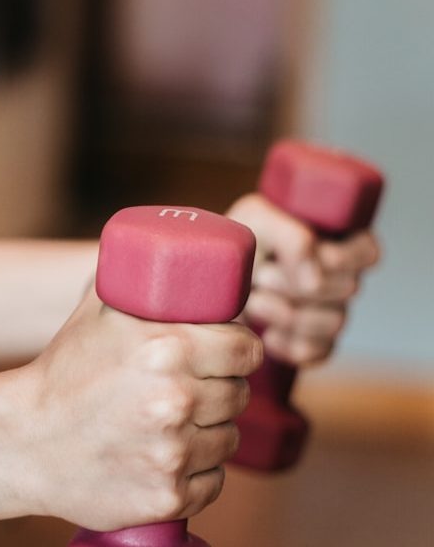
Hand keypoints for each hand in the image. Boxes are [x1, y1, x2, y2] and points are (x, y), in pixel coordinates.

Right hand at [15, 289, 260, 530]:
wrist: (21, 440)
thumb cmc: (62, 371)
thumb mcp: (98, 313)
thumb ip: (142, 285)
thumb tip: (181, 262)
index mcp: (167, 349)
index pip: (247, 350)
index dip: (239, 351)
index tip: (227, 355)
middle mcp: (176, 401)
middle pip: (239, 394)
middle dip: (220, 389)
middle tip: (190, 388)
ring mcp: (172, 454)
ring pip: (228, 439)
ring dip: (209, 431)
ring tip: (172, 423)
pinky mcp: (167, 497)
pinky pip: (213, 481)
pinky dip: (196, 471)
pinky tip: (165, 456)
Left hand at [227, 194, 380, 365]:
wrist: (207, 283)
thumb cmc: (237, 244)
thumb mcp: (256, 220)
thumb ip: (291, 237)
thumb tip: (315, 280)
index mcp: (334, 240)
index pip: (367, 252)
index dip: (341, 258)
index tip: (305, 255)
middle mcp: (339, 278)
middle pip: (348, 288)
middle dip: (296, 283)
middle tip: (261, 276)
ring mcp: (328, 313)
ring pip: (333, 323)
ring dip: (286, 313)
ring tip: (254, 301)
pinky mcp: (312, 344)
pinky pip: (316, 352)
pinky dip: (286, 344)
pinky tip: (264, 333)